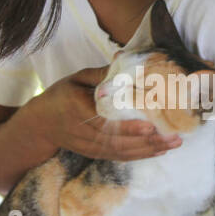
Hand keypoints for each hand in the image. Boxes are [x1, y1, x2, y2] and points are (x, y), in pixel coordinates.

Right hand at [30, 66, 180, 160]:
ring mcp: (89, 147)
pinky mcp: (94, 154)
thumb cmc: (60, 96)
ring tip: (173, 143)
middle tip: (174, 137)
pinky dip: (140, 155)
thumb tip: (124, 58)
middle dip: (148, 141)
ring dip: (149, 150)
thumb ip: (101, 73)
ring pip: (122, 152)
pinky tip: (158, 150)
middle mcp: (83, 132)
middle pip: (119, 141)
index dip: (128, 127)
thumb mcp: (76, 79)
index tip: (150, 125)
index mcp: (77, 109)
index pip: (106, 121)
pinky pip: (119, 157)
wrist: (40, 125)